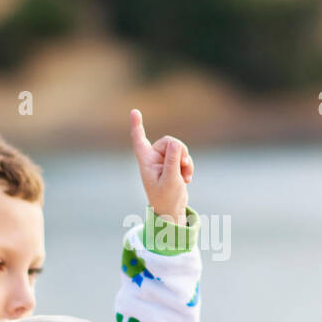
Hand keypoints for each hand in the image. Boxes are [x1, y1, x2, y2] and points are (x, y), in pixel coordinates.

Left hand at [129, 109, 191, 223]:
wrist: (171, 211)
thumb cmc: (166, 198)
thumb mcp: (171, 180)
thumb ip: (173, 161)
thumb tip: (176, 143)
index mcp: (146, 162)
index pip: (139, 140)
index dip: (137, 125)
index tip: (134, 111)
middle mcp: (153, 159)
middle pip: (168, 141)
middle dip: (180, 150)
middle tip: (184, 163)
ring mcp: (164, 161)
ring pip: (178, 148)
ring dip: (185, 160)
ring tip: (184, 176)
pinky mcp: (173, 165)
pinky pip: (183, 156)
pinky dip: (188, 166)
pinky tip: (187, 179)